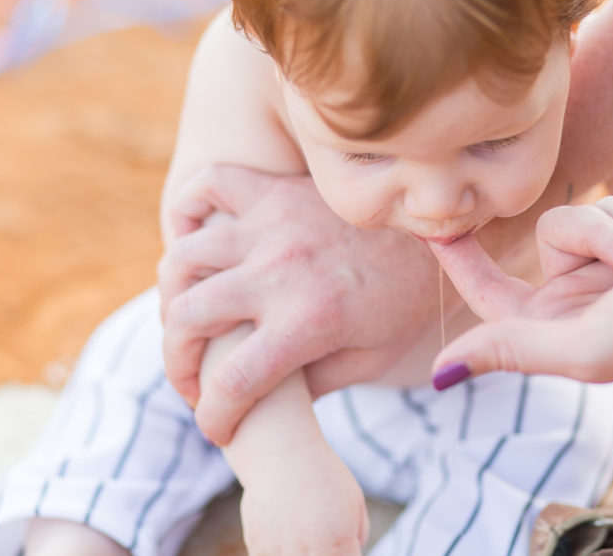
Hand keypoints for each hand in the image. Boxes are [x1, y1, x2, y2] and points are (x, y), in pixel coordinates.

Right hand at [158, 164, 437, 443]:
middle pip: (188, 319)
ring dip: (173, 297)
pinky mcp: (277, 192)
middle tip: (192, 378)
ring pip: (184, 258)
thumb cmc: (409, 302)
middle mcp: (282, 271)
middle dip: (177, 363)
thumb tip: (261, 404)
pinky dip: (187, 210)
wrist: (439, 234)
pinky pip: (209, 185)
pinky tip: (193, 240)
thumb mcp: (370, 360)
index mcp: (310, 321)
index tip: (215, 427)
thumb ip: (311, 383)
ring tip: (187, 319)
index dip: (213, 417)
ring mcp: (275, 225)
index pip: (233, 382)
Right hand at [238, 440, 367, 555]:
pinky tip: (285, 538)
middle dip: (324, 553)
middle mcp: (308, 550)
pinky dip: (278, 552)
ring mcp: (280, 549)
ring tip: (304, 534)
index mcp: (337, 542)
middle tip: (324, 538)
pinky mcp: (257, 544)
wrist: (282, 452)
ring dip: (300, 553)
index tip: (345, 547)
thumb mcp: (355, 502)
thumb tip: (351, 551)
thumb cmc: (323, 474)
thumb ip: (358, 535)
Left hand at [429, 195, 612, 386]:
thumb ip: (511, 348)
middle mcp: (577, 293)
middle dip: (606, 234)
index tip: (429, 225)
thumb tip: (438, 372)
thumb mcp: (582, 348)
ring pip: (605, 208)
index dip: (457, 258)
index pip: (486, 287)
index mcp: (550, 323)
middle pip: (558, 225)